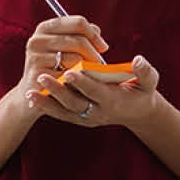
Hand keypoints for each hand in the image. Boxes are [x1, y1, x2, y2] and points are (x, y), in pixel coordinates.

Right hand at [18, 16, 108, 112]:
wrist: (37, 91)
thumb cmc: (57, 67)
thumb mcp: (67, 47)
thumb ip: (82, 35)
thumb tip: (96, 30)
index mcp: (46, 28)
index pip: (78, 23)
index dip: (94, 35)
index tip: (103, 48)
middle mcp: (37, 40)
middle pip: (79, 41)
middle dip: (94, 54)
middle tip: (99, 65)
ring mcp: (36, 57)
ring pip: (76, 58)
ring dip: (87, 68)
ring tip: (87, 74)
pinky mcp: (40, 75)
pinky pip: (70, 75)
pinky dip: (78, 79)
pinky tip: (77, 82)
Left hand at [27, 55, 162, 129]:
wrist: (137, 112)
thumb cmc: (141, 91)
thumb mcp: (149, 82)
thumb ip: (144, 71)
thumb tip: (137, 60)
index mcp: (114, 101)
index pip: (95, 92)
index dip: (82, 82)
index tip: (69, 71)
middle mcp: (98, 112)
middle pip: (75, 103)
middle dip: (58, 90)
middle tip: (42, 77)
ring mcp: (87, 117)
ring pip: (64, 110)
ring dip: (47, 101)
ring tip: (30, 90)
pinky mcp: (79, 118)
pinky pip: (60, 114)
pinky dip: (46, 106)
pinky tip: (31, 97)